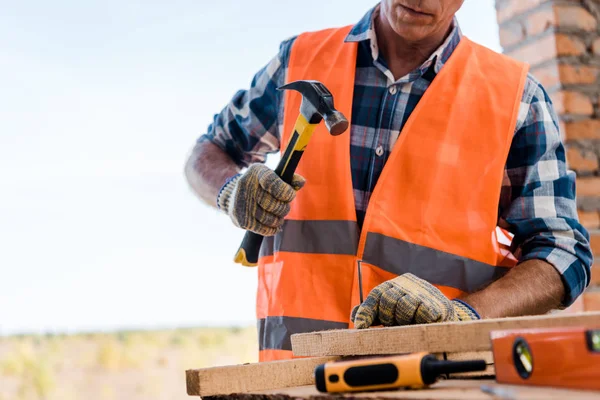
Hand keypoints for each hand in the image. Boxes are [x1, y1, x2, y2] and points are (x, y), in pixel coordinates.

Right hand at [217, 164, 304, 235]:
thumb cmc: (261, 185)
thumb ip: (289, 179)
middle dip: (284, 208)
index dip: (285, 192)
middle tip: (284, 208)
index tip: (289, 196)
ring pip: (269, 219)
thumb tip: (301, 182)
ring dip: (278, 220)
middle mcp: (246, 185)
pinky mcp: (240, 219)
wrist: (234, 196)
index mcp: (257, 171)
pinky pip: (263, 229)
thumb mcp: (273, 176)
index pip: (273, 182)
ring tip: (278, 216)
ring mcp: (242, 203)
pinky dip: (272, 229)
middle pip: (273, 204)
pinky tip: (274, 225)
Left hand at [351, 273, 479, 328]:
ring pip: (405, 305)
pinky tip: (423, 320)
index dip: (367, 312)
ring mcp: (421, 290)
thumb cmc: (411, 316)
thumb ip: (373, 314)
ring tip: (410, 323)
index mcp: (392, 286)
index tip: (361, 327)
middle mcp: (405, 283)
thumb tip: (354, 317)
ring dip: (405, 319)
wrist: (442, 316)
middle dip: (389, 317)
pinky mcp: (436, 301)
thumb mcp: (389, 314)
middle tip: (395, 324)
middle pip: (388, 300)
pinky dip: (420, 319)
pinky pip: (423, 311)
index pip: (375, 295)